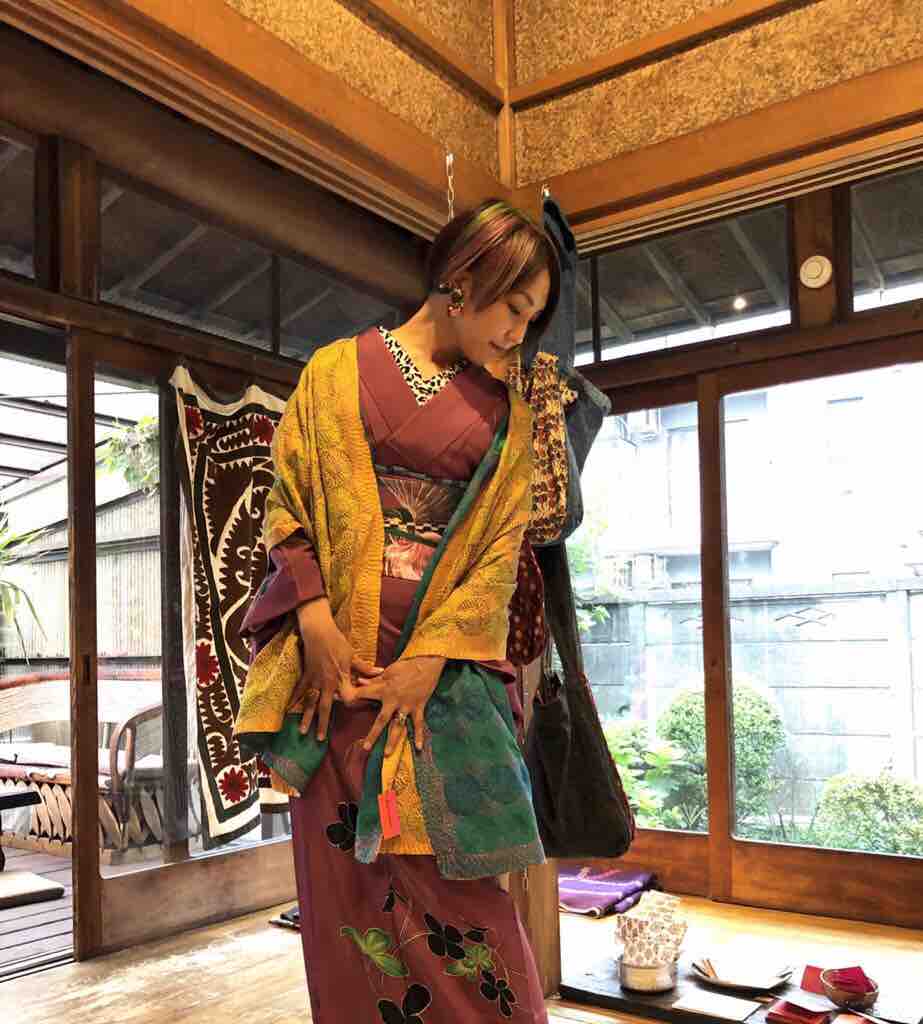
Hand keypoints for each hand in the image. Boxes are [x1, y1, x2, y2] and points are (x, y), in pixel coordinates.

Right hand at [293, 597, 381, 740]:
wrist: (318, 632)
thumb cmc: (337, 642)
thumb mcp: (352, 655)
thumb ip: (364, 667)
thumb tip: (380, 671)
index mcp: (340, 679)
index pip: (348, 697)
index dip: (353, 704)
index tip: (356, 710)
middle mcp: (326, 683)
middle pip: (325, 707)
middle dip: (323, 723)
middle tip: (320, 739)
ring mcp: (314, 680)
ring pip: (310, 703)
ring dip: (306, 717)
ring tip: (303, 731)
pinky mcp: (306, 675)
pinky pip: (299, 690)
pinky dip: (293, 700)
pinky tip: (288, 710)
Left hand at [348, 656, 445, 753]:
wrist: (427, 663)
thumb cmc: (406, 665)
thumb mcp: (388, 671)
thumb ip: (374, 680)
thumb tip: (359, 682)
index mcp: (384, 690)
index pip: (364, 694)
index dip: (352, 697)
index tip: (339, 700)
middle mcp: (394, 701)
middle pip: (381, 720)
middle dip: (373, 734)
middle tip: (366, 747)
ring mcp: (407, 706)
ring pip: (398, 726)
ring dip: (393, 740)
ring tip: (387, 753)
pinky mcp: (418, 707)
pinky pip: (419, 724)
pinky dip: (419, 736)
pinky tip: (418, 748)